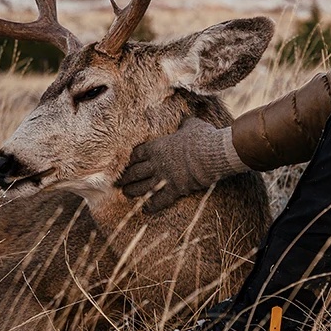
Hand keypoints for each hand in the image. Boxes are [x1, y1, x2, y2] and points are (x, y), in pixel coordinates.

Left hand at [117, 119, 247, 213]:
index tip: (127, 163)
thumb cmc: (201, 137)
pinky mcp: (174, 190)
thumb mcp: (192, 125)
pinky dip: (151, 206)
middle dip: (125, 178)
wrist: (211, 154)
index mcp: (157, 147)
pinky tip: (146, 210)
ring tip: (127, 193)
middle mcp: (156, 164)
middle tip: (119, 182)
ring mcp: (163, 178)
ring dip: (132, 191)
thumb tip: (184, 120)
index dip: (130, 159)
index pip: (136, 154)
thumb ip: (184, 123)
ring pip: (141, 188)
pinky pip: (158, 201)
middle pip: (134, 173)